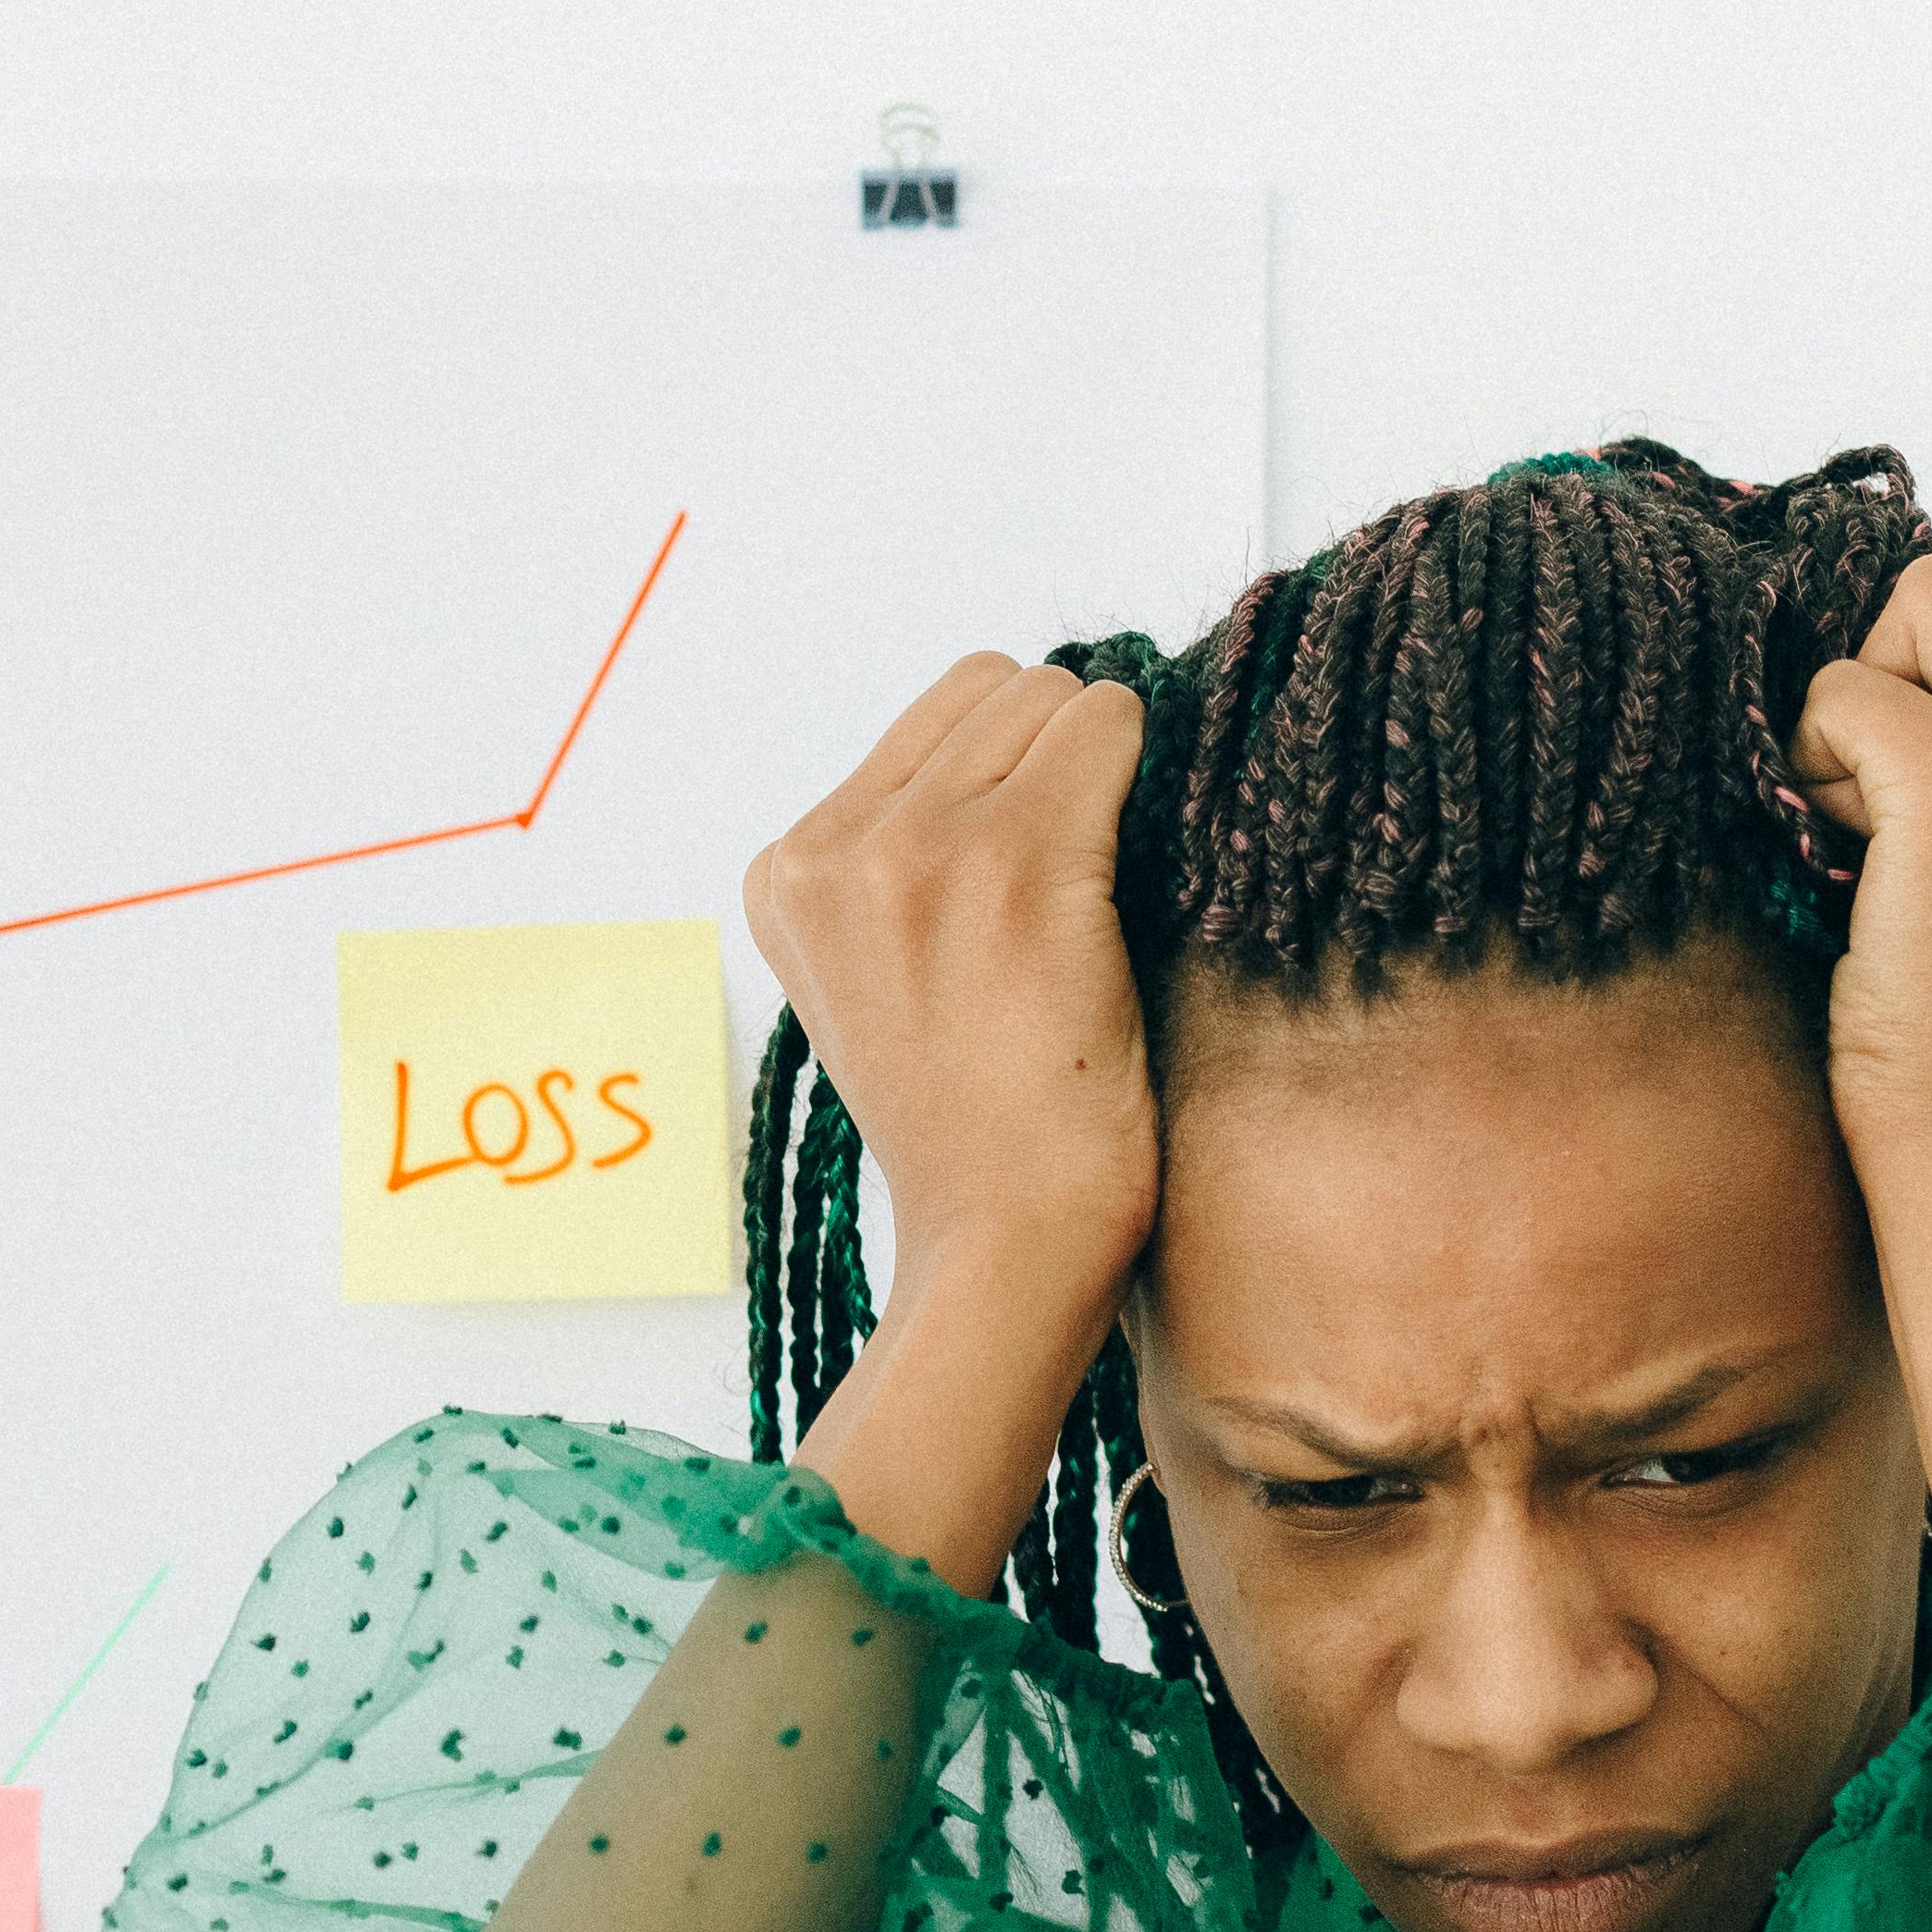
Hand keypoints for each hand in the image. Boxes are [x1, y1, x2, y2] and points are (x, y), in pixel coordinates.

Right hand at [739, 655, 1159, 1315]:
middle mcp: (834, 850)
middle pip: (989, 689)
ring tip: (1098, 890)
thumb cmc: (975, 1127)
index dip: (1003, 775)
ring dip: (1101, 770)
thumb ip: (898, 867)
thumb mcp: (880, 981)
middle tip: (1077, 874)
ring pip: (1051, 695)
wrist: (1003, 1242)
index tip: (1028, 868)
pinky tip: (1135, 879)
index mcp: (785, 876)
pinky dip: (1146, 777)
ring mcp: (917, 848)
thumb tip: (1017, 737)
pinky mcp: (1014, 859)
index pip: (925, 725)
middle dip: (1051, 756)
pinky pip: (1109, 728)